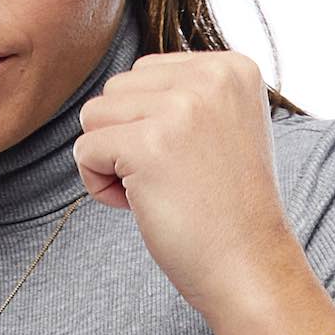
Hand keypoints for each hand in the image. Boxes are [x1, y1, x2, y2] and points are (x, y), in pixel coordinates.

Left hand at [72, 50, 291, 321]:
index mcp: (232, 67)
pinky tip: (141, 204)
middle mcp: (211, 77)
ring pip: (94, 115)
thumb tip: (119, 86)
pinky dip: (99, 183)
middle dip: (126, 136)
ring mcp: (181, 108)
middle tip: (172, 178)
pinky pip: (85, 150)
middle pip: (116, 88)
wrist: (249, 266)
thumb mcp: (222, 125)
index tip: (191, 158)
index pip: (146, 72)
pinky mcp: (148, 144)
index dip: (151, 122)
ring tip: (157, 188)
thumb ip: (183, 92)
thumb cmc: (225, 205)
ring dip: (110, 158)